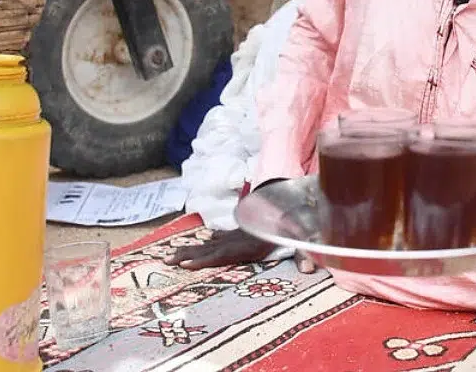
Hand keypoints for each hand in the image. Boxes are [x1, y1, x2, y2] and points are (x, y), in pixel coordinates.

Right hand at [165, 229, 318, 272]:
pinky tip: (206, 238)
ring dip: (191, 248)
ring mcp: (238, 234)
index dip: (203, 259)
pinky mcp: (242, 231)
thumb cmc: (295, 227)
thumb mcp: (301, 241)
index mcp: (249, 244)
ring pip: (210, 242)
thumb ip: (303, 256)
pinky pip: (221, 236)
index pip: (222, 254)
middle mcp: (238, 239)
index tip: (185, 264)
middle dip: (187, 253)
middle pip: (208, 248)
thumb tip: (310, 270)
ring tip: (171, 254)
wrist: (293, 204)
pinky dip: (211, 238)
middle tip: (166, 260)